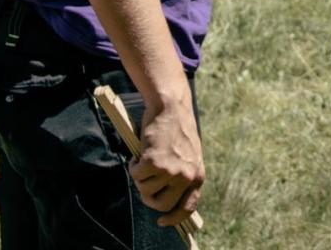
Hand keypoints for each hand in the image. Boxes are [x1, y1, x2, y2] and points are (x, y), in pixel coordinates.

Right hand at [130, 94, 204, 226]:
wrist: (171, 107)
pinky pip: (135, 175)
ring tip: (145, 159)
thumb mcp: (188, 157)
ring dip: (140, 176)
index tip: (162, 222)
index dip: (173, 218)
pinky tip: (140, 153)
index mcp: (197, 176)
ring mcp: (170, 170)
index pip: (187, 208)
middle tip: (144, 182)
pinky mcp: (154, 162)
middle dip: (148, 198)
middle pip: (161, 205)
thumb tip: (165, 203)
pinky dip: (133, 165)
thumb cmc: (177, 131)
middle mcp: (186, 176)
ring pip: (145, 190)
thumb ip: (182, 177)